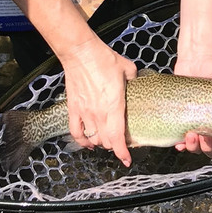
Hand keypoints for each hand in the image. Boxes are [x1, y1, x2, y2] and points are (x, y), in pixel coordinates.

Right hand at [59, 38, 136, 166]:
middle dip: (115, 146)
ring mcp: (84, 112)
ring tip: (107, 141)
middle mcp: (98, 113)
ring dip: (101, 143)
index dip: (123, 152)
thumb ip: (134, 81)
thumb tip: (137, 85)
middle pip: (106, 141)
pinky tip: (88, 143)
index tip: (127, 159)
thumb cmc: (103, 59)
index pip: (117, 137)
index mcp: (113, 106)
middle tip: (121, 143)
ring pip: (93, 139)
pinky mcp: (73, 108)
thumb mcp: (128, 69)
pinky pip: (76, 132)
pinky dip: (82, 141)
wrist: (81, 52)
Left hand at [173, 53, 211, 156]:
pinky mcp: (184, 121)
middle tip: (205, 137)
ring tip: (191, 136)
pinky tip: (179, 142)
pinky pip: (183, 141)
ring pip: (198, 147)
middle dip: (209, 148)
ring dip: (195, 147)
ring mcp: (199, 124)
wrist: (194, 61)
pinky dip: (181, 145)